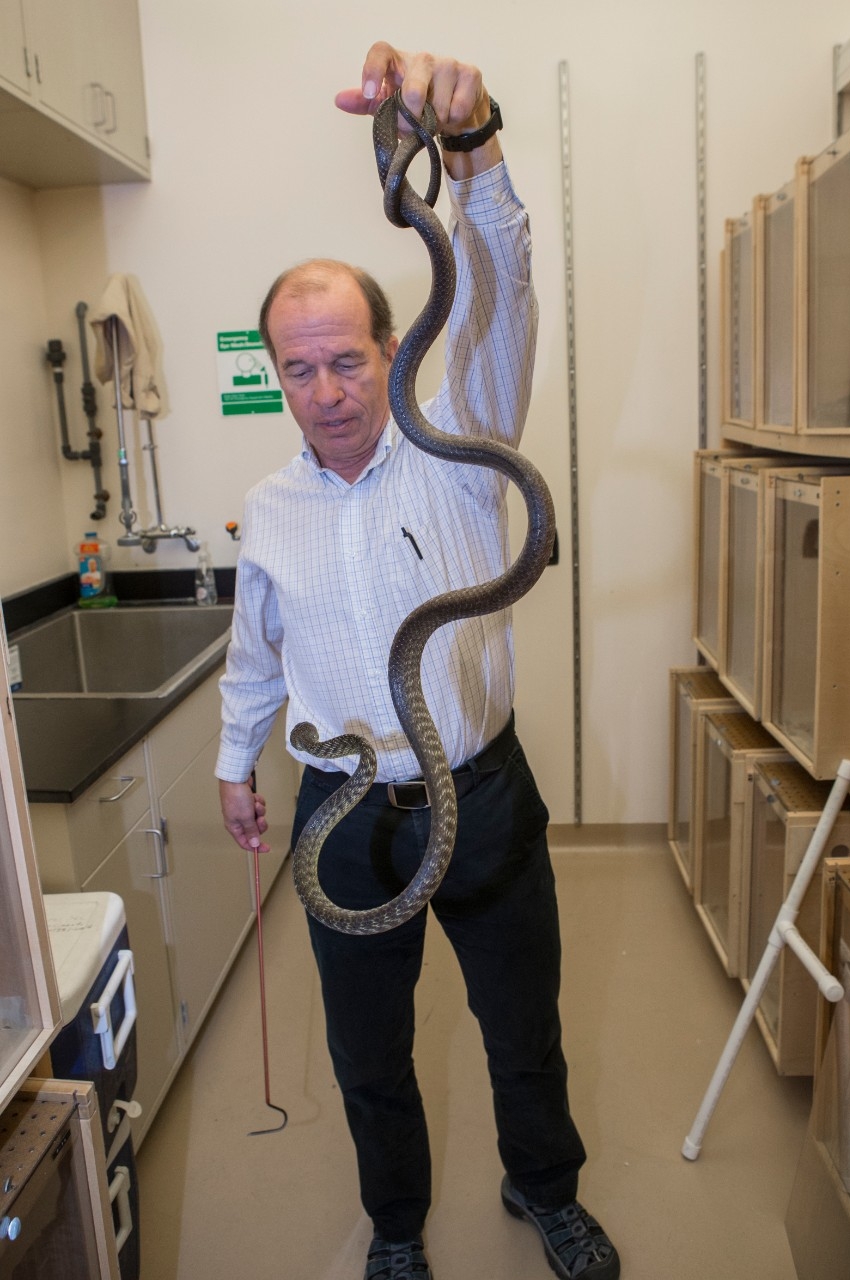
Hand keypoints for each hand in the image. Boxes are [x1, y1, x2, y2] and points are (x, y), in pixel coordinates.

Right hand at [219, 779, 269, 852]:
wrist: (235, 778)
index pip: (245, 843)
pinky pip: (258, 807)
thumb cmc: (237, 797)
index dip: (256, 847)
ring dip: (260, 810)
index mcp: (234, 827)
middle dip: (260, 824)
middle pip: (254, 830)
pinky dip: (258, 802)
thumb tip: (254, 844)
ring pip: (258, 817)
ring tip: (255, 804)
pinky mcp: (248, 802)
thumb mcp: (246, 817)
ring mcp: (243, 810)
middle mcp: (238, 820)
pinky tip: (254, 797)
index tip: (267, 848)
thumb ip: (251, 831)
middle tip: (261, 818)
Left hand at [336, 43, 494, 156]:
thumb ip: (366, 103)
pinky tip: (451, 115)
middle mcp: (422, 58)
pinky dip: (453, 122)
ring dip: (435, 124)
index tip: (368, 93)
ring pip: (439, 108)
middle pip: (413, 89)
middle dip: (411, 119)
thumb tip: (340, 100)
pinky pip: (457, 110)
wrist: (456, 107)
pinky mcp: (470, 74)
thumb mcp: (390, 105)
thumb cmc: (418, 104)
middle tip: (411, 127)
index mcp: (398, 62)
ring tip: (434, 119)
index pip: (380, 52)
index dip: (372, 70)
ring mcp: (448, 63)